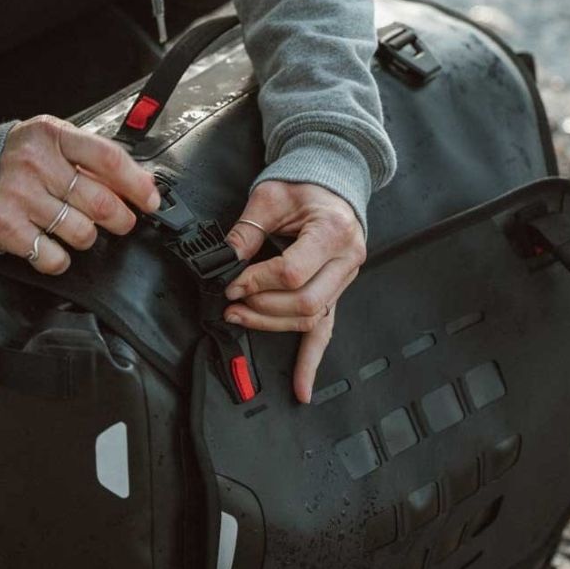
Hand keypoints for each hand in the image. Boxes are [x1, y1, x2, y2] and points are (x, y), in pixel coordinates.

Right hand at [0, 115, 160, 273]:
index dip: (136, 184)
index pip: (107, 158)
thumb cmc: (12, 161)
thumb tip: (141, 183)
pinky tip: (53, 246)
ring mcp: (20, 197)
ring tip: (77, 228)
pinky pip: (54, 257)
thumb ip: (89, 158)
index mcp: (52, 135)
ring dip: (88, 237)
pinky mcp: (7, 228)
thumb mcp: (49, 143)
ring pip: (82, 233)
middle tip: (121, 221)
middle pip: (100, 202)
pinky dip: (61, 258)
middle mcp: (36, 164)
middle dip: (121, 219)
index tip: (151, 200)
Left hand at [223, 181, 366, 403]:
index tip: (232, 284)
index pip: (292, 272)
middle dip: (261, 307)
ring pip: (310, 317)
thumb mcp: (271, 197)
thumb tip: (223, 261)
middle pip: (303, 301)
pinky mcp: (336, 292)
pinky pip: (325, 331)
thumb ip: (247, 230)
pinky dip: (311, 361)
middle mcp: (346, 259)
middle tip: (232, 304)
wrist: (333, 181)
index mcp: (333, 231)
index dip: (256, 283)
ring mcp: (344, 280)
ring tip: (240, 318)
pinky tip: (301, 387)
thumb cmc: (305, 185)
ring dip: (271, 324)